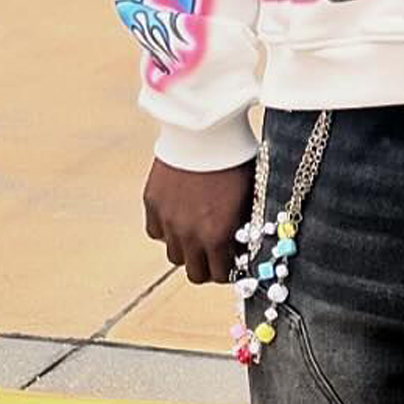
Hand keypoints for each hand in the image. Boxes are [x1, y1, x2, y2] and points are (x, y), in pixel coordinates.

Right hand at [143, 157, 253, 284]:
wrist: (205, 128)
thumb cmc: (235, 157)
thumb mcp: (250, 193)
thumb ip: (245, 224)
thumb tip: (247, 241)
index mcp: (218, 234)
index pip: (220, 275)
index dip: (228, 269)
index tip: (232, 260)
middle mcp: (190, 234)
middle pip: (194, 272)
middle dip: (207, 265)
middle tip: (215, 251)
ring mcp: (168, 220)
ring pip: (174, 254)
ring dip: (187, 248)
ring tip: (197, 231)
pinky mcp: (152, 203)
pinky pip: (157, 231)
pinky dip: (167, 229)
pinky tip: (179, 215)